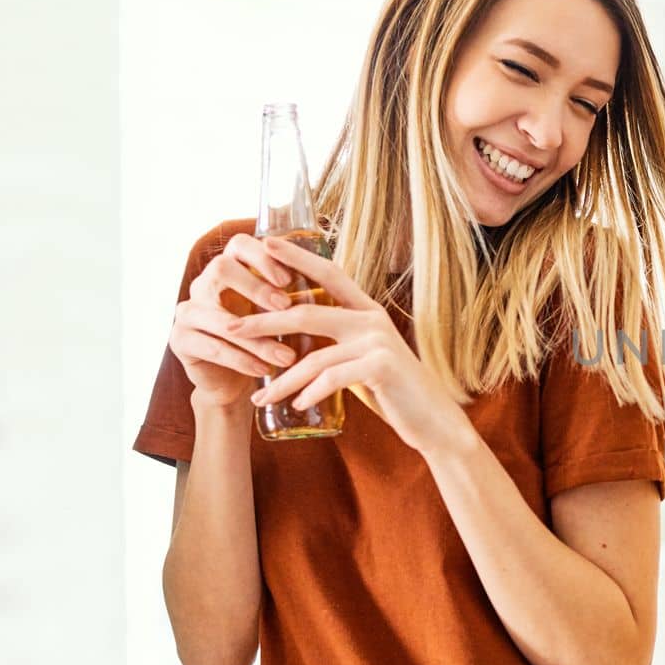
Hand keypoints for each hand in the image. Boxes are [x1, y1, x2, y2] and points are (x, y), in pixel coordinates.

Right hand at [169, 232, 300, 408]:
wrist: (238, 381)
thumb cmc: (269, 339)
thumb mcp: (284, 316)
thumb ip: (299, 296)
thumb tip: (341, 282)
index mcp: (231, 269)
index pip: (239, 244)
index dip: (262, 256)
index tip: (289, 278)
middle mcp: (205, 284)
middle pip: (221, 268)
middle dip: (255, 287)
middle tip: (284, 306)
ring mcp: (189, 311)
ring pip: (219, 316)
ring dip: (256, 337)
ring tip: (286, 357)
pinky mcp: (181, 340)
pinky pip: (210, 346)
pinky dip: (241, 359)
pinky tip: (264, 370)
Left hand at [227, 236, 465, 454]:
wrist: (434, 421)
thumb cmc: (395, 392)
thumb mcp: (364, 360)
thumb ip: (339, 345)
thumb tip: (296, 345)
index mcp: (367, 311)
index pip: (329, 274)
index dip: (296, 257)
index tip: (263, 243)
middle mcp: (372, 320)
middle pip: (307, 314)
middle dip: (263, 322)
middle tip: (230, 328)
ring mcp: (378, 342)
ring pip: (314, 357)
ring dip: (281, 380)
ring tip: (259, 398)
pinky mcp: (381, 366)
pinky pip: (332, 377)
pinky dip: (310, 392)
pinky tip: (297, 406)